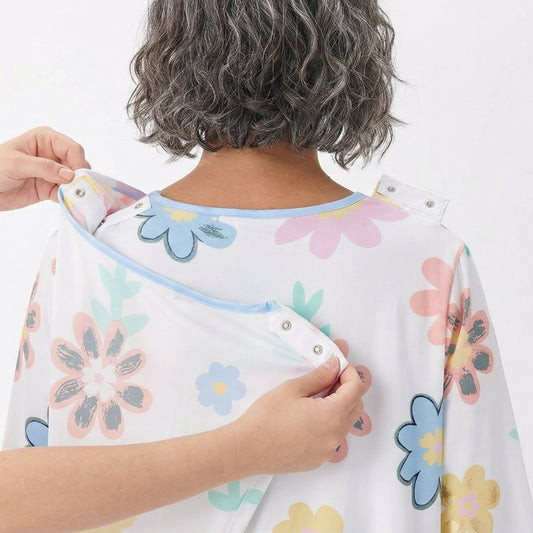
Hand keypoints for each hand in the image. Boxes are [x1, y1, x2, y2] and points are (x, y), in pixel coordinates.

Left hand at [0, 126, 89, 210]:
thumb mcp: (17, 163)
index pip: (72, 148)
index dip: (78, 162)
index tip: (77, 178)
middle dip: (80, 177)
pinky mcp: (51, 188)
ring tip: (73, 198)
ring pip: (75, 180)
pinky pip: (67, 193)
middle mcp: (53, 154)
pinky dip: (70, 199)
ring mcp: (53, 172)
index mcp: (45, 139)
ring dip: (76, 189)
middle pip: (78, 164)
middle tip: (78, 190)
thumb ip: (44, 167)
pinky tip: (68, 203)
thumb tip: (70, 174)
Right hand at [234, 357, 364, 474]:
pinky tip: (309, 416)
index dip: (350, 373)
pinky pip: (333, 438)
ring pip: (345, 423)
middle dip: (348, 388)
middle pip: (355, 407)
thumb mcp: (293, 388)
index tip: (339, 364)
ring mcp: (328, 451)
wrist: (248, 449)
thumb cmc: (267, 417)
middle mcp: (336, 436)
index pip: (356, 389)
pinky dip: (329, 423)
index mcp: (332, 415)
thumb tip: (334, 365)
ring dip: (339, 406)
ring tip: (318, 395)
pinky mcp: (318, 459)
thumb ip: (319, 376)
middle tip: (330, 376)